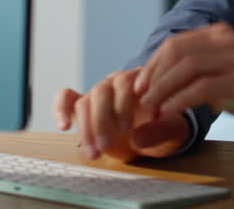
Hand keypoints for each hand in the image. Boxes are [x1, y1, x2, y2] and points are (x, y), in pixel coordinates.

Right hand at [54, 69, 189, 161]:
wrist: (157, 132)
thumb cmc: (166, 127)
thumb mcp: (172, 131)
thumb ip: (159, 133)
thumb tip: (137, 137)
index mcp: (140, 81)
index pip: (126, 82)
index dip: (124, 104)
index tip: (128, 129)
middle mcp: (117, 82)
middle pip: (101, 92)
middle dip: (101, 122)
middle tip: (106, 146)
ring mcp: (99, 92)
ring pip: (84, 102)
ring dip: (86, 129)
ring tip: (93, 153)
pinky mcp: (84, 104)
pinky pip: (67, 99)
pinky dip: (61, 109)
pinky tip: (64, 126)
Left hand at [134, 22, 233, 131]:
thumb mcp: (216, 74)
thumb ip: (191, 70)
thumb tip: (150, 78)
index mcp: (220, 34)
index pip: (176, 43)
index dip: (153, 64)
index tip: (139, 85)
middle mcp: (229, 40)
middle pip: (178, 52)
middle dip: (155, 76)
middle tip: (142, 98)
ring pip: (187, 67)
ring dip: (163, 89)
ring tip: (151, 108)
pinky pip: (201, 88)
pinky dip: (180, 100)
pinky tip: (169, 111)